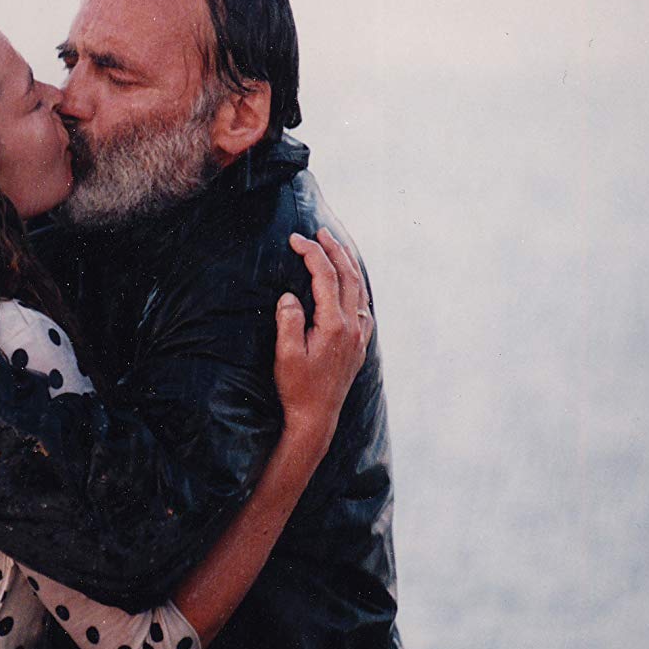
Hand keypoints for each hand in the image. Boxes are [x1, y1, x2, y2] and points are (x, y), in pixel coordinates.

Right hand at [274, 228, 373, 449]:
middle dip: (334, 250)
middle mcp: (353, 327)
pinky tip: (349, 283)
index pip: (326, 277)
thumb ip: (289, 322)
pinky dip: (356, 285)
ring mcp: (360, 335)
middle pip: (349, 276)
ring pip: (360, 289)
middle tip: (320, 232)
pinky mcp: (360, 344)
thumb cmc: (297, 388)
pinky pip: (363, 305)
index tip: (296, 239)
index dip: (311, 254)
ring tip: (335, 247)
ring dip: (347, 264)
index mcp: (334, 325)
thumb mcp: (286, 355)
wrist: (316, 417)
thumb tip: (290, 296)